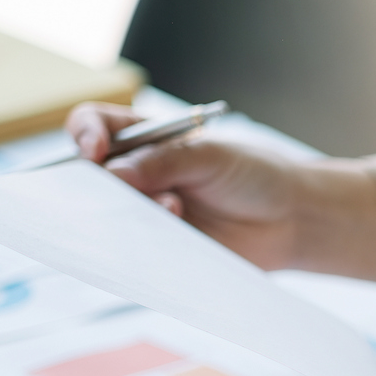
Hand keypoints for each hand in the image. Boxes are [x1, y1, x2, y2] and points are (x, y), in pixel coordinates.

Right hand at [63, 103, 375, 290]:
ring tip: (175, 212)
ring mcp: (143, 212)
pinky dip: (140, 245)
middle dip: (98, 183)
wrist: (290, 220)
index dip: (85, 134)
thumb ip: (163, 161)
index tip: (95, 150)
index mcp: (144, 139)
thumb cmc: (255, 175)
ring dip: (129, 214)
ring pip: (106, 215)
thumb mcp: (211, 157)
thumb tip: (113, 173)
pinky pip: (130, 250)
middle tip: (124, 192)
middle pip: (88, 175)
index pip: (93, 125)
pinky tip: (169, 240)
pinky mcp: (156, 247)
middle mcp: (135, 174)